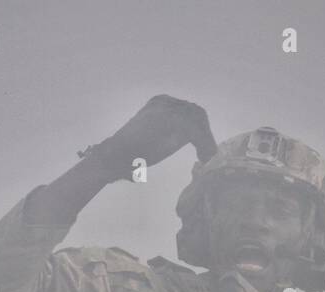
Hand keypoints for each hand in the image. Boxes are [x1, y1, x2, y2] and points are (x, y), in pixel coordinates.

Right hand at [88, 95, 217, 179]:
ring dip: (206, 140)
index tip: (203, 147)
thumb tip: (188, 137)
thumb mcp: (154, 134)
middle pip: (197, 113)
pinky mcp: (172, 121)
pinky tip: (203, 156)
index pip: (189, 111)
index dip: (200, 128)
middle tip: (207, 153)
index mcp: (161, 102)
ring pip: (198, 122)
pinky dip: (203, 144)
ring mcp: (169, 109)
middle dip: (205, 134)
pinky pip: (196, 131)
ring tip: (206, 157)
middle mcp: (166, 101)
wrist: (116, 154)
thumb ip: (169, 130)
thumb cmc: (131, 150)